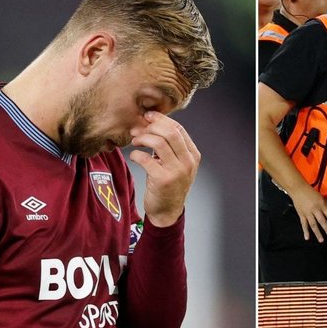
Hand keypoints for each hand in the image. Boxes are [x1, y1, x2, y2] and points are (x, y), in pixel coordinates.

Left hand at [129, 112, 200, 227]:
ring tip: (134, 141)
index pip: (178, 129)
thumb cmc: (169, 184)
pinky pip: (145, 159)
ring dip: (142, 138)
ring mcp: (176, 171)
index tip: (148, 116)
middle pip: (170, 132)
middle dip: (151, 126)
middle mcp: (188, 162)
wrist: (167, 211)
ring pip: (158, 142)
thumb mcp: (177, 164)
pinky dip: (136, 154)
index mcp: (193, 155)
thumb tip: (151, 122)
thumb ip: (171, 146)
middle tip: (137, 129)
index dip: (161, 119)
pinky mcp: (162, 180)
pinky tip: (133, 157)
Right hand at [289, 184, 326, 241]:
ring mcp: (307, 213)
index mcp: (321, 205)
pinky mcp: (301, 215)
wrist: (298, 189)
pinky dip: (305, 231)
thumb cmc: (311, 193)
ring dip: (317, 233)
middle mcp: (315, 209)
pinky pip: (303, 224)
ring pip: (313, 224)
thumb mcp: (322, 199)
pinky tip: (307, 237)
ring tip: (321, 240)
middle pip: (322, 221)